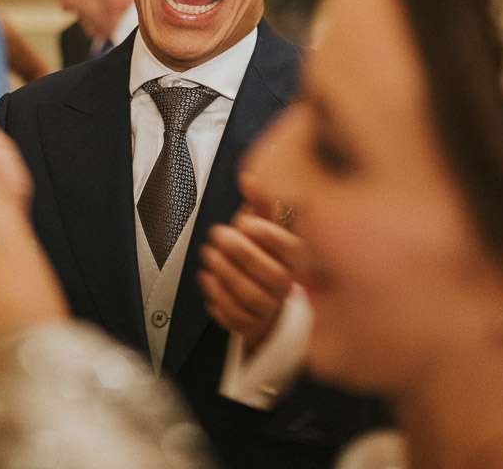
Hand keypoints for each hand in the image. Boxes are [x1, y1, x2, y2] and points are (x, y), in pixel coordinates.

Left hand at [198, 208, 303, 349]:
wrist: (263, 299)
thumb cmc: (262, 256)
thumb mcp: (262, 227)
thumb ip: (258, 202)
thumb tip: (250, 177)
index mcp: (294, 258)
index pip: (292, 249)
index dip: (268, 234)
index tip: (244, 222)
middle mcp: (286, 284)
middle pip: (271, 274)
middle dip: (240, 252)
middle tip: (217, 235)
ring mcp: (270, 307)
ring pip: (251, 297)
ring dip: (225, 274)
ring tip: (209, 255)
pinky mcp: (252, 324)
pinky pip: (236, 317)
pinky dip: (217, 298)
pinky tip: (208, 279)